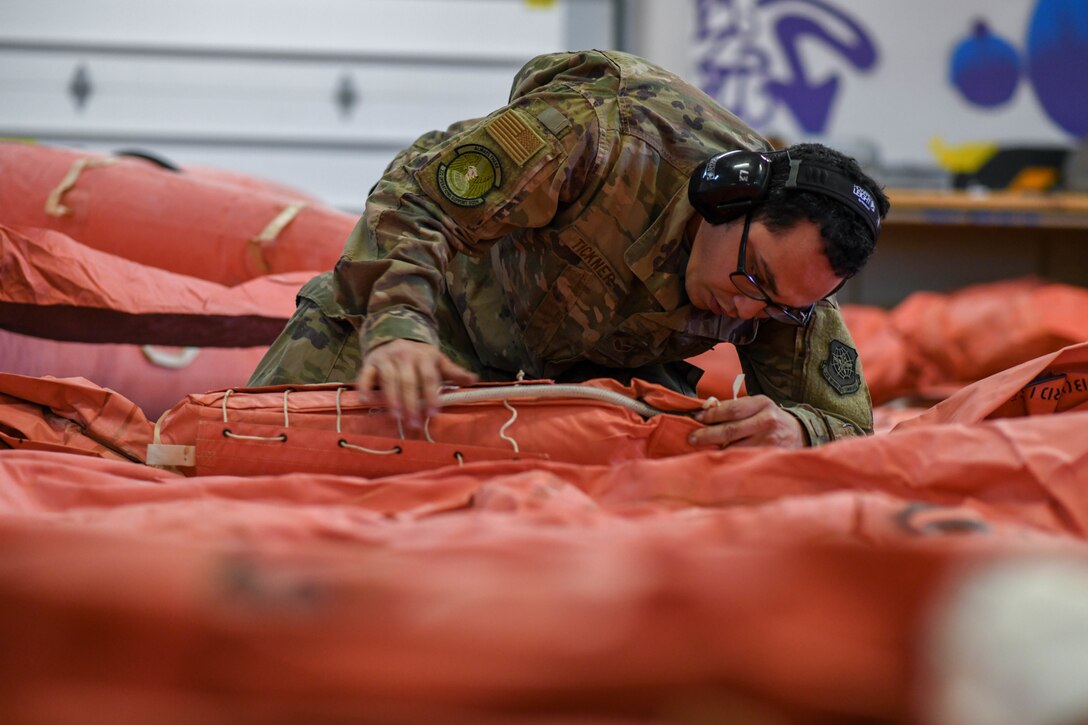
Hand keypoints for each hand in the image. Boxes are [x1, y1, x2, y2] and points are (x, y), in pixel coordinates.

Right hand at [357, 339, 476, 425]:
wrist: (395, 333)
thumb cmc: (419, 355)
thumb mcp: (438, 360)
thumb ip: (454, 372)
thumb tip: (474, 380)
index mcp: (424, 357)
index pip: (429, 377)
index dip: (431, 395)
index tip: (433, 413)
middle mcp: (404, 356)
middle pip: (408, 381)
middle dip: (411, 403)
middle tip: (414, 423)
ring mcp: (386, 359)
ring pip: (388, 380)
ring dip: (392, 400)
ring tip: (396, 418)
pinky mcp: (370, 362)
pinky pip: (366, 376)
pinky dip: (365, 388)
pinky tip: (367, 401)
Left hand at [687, 394, 805, 448]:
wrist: (800, 434)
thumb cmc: (771, 419)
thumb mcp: (757, 406)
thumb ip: (736, 408)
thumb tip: (706, 411)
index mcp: (762, 404)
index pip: (731, 409)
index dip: (711, 414)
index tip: (697, 418)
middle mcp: (766, 421)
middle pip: (730, 429)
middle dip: (707, 434)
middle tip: (692, 438)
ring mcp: (768, 440)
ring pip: (735, 447)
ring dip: (715, 449)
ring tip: (701, 449)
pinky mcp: (769, 455)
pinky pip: (743, 458)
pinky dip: (728, 458)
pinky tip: (718, 458)